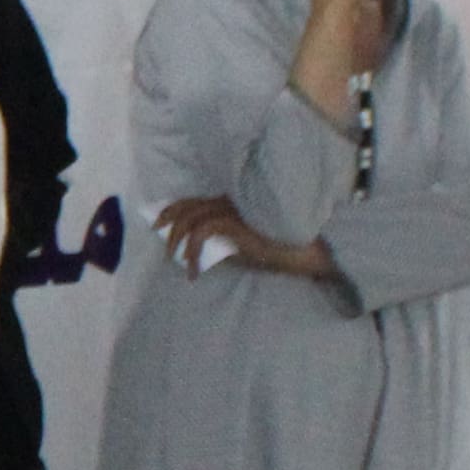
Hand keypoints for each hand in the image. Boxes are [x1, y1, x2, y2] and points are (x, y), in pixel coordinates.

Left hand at [154, 194, 333, 280]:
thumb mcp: (248, 248)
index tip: (159, 225)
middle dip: (168, 224)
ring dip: (178, 242)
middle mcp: (232, 200)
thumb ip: (227, 245)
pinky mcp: (239, 222)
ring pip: (192, 218)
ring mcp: (236, 209)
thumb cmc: (283, 250)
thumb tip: (205, 254)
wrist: (310, 251)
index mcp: (234, 201)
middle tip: (162, 244)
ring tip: (180, 262)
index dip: (172, 210)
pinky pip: (203, 231)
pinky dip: (193, 250)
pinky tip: (195, 269)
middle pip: (188, 206)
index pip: (195, 200)